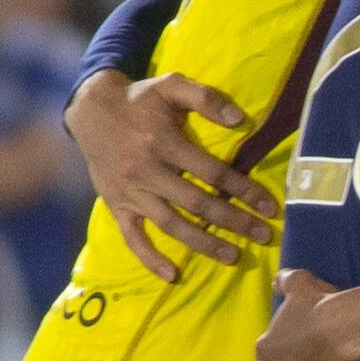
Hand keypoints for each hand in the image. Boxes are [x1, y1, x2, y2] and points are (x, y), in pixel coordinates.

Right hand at [71, 70, 274, 280]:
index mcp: (163, 142)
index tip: (270, 207)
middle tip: (264, 236)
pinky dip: (149, 258)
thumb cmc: (139, 99)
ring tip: (234, 256)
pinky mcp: (116, 205)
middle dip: (234, 222)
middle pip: (198, 203)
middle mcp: (146, 171)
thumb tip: (239, 119)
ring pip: (171, 224)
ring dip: (204, 244)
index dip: (244, 190)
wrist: (89, 109)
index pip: (213, 173)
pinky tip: (172, 275)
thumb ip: (205, 97)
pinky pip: (132, 237)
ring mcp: (130, 192)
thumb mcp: (171, 85)